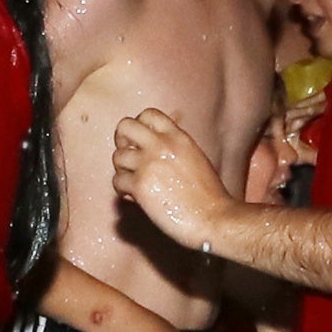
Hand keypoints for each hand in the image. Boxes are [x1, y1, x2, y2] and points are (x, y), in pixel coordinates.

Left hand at [113, 107, 234, 251]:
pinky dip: (122, 190)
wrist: (214, 218)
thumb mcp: (195, 158)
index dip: (138, 125)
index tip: (140, 141)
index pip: (148, 114)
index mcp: (178, 137)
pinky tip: (132, 197)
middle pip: (125, 126)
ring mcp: (149, 164)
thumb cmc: (209, 195)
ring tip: (132, 182)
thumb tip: (155, 148)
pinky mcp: (140, 185)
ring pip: (117, 156)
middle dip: (121, 141)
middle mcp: (161, 145)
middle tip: (128, 157)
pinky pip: (117, 181)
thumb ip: (175, 148)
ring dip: (122, 170)